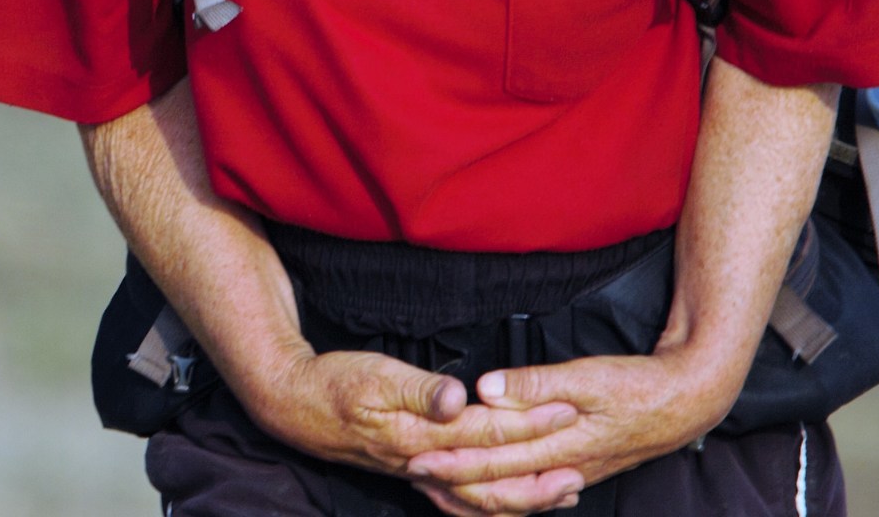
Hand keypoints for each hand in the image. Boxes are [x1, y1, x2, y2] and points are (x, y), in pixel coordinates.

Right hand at [239, 347, 579, 484]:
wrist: (295, 406)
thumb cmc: (335, 383)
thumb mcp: (375, 375)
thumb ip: (419, 390)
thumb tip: (459, 398)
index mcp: (420, 435)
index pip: (487, 431)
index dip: (528, 420)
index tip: (566, 408)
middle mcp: (425, 464)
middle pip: (492, 477)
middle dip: (540, 472)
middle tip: (583, 465)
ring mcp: (420, 475)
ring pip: (481, 498)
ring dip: (525, 498)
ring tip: (565, 492)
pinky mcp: (416, 476)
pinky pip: (462, 501)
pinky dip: (494, 505)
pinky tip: (515, 503)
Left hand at [402, 349, 738, 513]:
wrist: (688, 402)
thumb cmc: (641, 386)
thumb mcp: (590, 376)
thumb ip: (537, 383)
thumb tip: (488, 389)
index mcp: (560, 444)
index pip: (495, 458)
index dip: (453, 459)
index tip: (417, 455)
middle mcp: (563, 467)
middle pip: (498, 483)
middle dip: (453, 481)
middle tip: (412, 475)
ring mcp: (573, 471)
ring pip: (514, 492)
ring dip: (474, 491)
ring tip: (438, 487)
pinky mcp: (580, 467)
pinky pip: (533, 489)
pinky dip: (506, 492)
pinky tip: (490, 492)